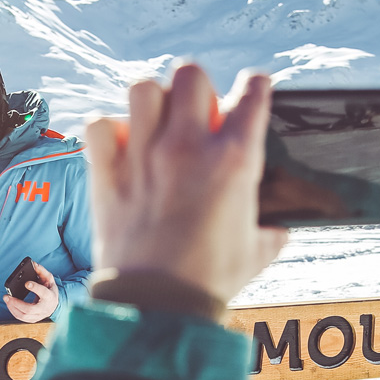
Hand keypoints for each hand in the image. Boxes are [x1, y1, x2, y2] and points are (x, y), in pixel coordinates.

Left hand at [4, 261, 59, 321]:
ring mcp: (39, 315)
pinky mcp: (33, 319)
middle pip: (29, 309)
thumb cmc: (50, 290)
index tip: (26, 283)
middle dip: (16, 303)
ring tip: (6, 299)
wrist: (54, 305)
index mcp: (50, 297)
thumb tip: (33, 264)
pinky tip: (9, 304)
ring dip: (12, 308)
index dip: (35, 288)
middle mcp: (45, 308)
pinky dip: (13, 311)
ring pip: (24, 316)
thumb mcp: (49, 279)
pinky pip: (22, 318)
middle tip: (7, 296)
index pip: (43, 293)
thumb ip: (42, 271)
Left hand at [84, 64, 285, 305]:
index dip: (255, 86)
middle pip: (191, 74)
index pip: (252, 94)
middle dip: (197, 86)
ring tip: (156, 122)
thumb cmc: (209, 280)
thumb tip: (279, 228)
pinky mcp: (108, 171)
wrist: (157, 304)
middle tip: (196, 110)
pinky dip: (108, 129)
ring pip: (143, 88)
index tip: (252, 89)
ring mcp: (144, 154)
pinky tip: (120, 145)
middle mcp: (188, 146)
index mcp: (234, 159)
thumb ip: (271, 230)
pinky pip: (100, 123)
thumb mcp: (257, 251)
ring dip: (151, 100)